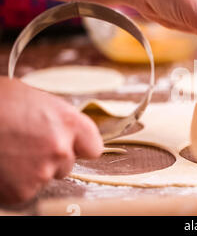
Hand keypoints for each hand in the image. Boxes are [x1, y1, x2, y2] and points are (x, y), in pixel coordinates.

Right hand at [0, 78, 102, 203]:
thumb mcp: (33, 98)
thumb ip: (55, 117)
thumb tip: (62, 127)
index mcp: (69, 122)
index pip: (93, 147)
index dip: (80, 147)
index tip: (69, 146)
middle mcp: (61, 149)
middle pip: (67, 164)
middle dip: (50, 158)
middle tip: (24, 145)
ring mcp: (42, 173)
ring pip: (45, 178)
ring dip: (30, 171)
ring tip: (8, 152)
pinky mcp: (21, 192)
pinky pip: (23, 191)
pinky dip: (12, 184)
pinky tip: (1, 166)